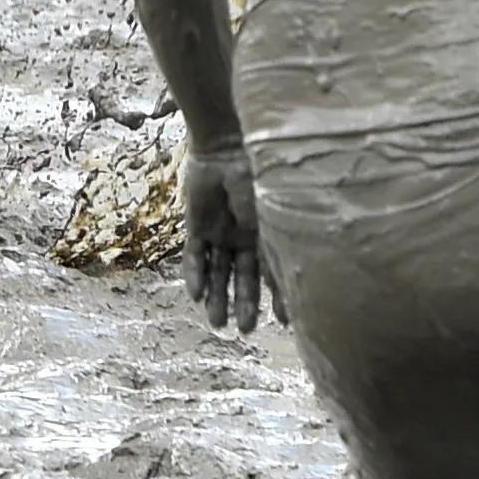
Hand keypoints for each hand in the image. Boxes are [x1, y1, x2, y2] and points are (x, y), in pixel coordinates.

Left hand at [182, 142, 283, 334]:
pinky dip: (195, 275)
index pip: (272, 272)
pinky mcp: (195, 226)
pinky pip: (194, 255)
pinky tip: (195, 296)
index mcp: (265, 233)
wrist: (225, 148)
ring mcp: (219, 232)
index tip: (283, 322)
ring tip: (217, 324)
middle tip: (244, 330)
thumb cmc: (255, 178)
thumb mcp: (268, 217)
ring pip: (218, 272)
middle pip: (243, 277)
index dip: (278, 297)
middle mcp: (243, 237)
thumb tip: (284, 287)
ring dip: (217, 297)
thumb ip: (271, 250)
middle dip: (244, 303)